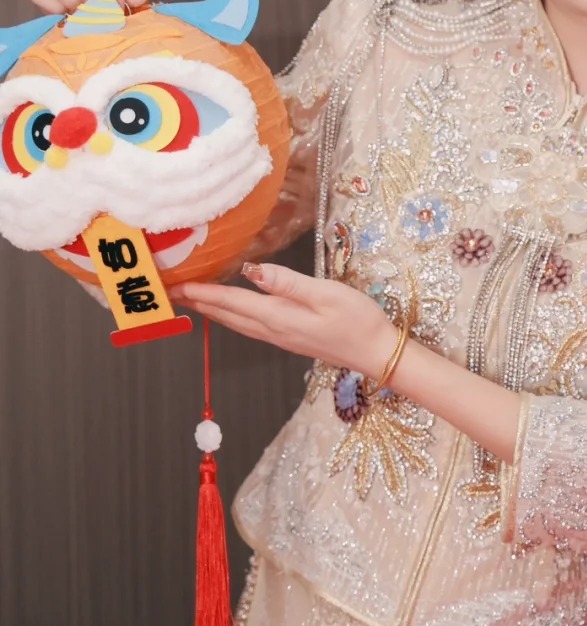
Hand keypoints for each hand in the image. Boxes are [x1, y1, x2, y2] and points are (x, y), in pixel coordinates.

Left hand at [177, 261, 396, 372]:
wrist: (377, 353)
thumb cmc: (358, 320)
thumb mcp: (326, 293)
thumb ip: (288, 283)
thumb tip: (252, 271)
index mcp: (278, 316)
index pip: (231, 302)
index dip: (202, 293)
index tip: (176, 285)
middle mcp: (273, 330)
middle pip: (226, 315)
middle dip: (198, 303)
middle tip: (171, 292)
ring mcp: (280, 338)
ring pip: (236, 323)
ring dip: (212, 311)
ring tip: (192, 300)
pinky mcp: (289, 339)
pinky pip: (249, 327)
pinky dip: (231, 316)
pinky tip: (230, 311)